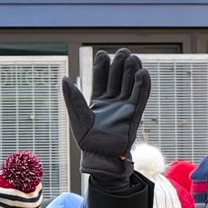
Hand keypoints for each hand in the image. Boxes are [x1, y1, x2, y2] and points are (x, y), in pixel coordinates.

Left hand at [61, 48, 150, 179]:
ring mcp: (124, 107)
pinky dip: (142, 85)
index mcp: (98, 102)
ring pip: (130, 85)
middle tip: (121, 51)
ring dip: (132, 71)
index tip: (102, 54)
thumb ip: (72, 97)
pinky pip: (140, 97)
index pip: (101, 80)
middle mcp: (113, 102)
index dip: (102, 67)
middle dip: (120, 65)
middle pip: (118, 79)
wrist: (99, 156)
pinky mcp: (134, 115)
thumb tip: (65, 78)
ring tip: (132, 57)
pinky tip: (142, 72)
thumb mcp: (77, 115)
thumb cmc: (86, 140)